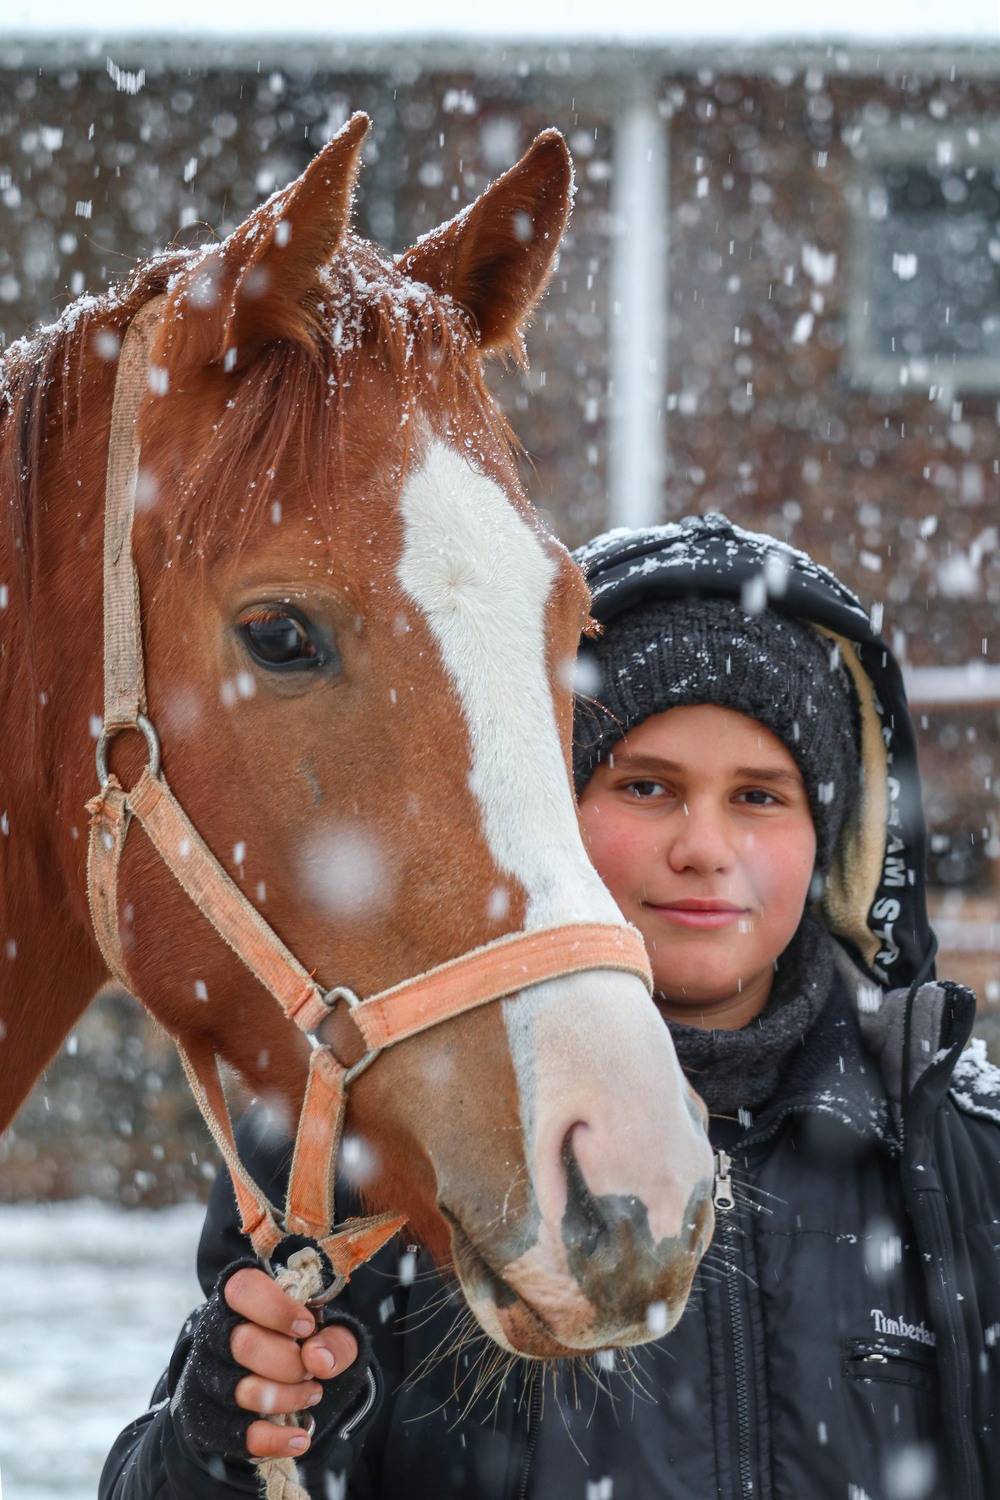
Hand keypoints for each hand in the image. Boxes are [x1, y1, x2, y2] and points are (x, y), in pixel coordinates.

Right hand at [224, 1266, 358, 1458]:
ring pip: (241, 1390)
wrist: (277, 1376)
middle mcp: (214, 1332)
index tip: (307, 1326)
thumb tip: (318, 1359)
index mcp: (239, 1296)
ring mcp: (206, 1376)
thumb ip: (335, 1339)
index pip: (242, 1289)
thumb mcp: (330, 1331)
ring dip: (288, 1397)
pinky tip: (299, 1439)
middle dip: (289, 1361)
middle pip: (244, 1344)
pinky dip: (272, 1440)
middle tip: (311, 1368)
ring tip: (312, 1394)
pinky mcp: (206, 1418)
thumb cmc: (302, 1342)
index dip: (276, 1308)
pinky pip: (234, 1434)